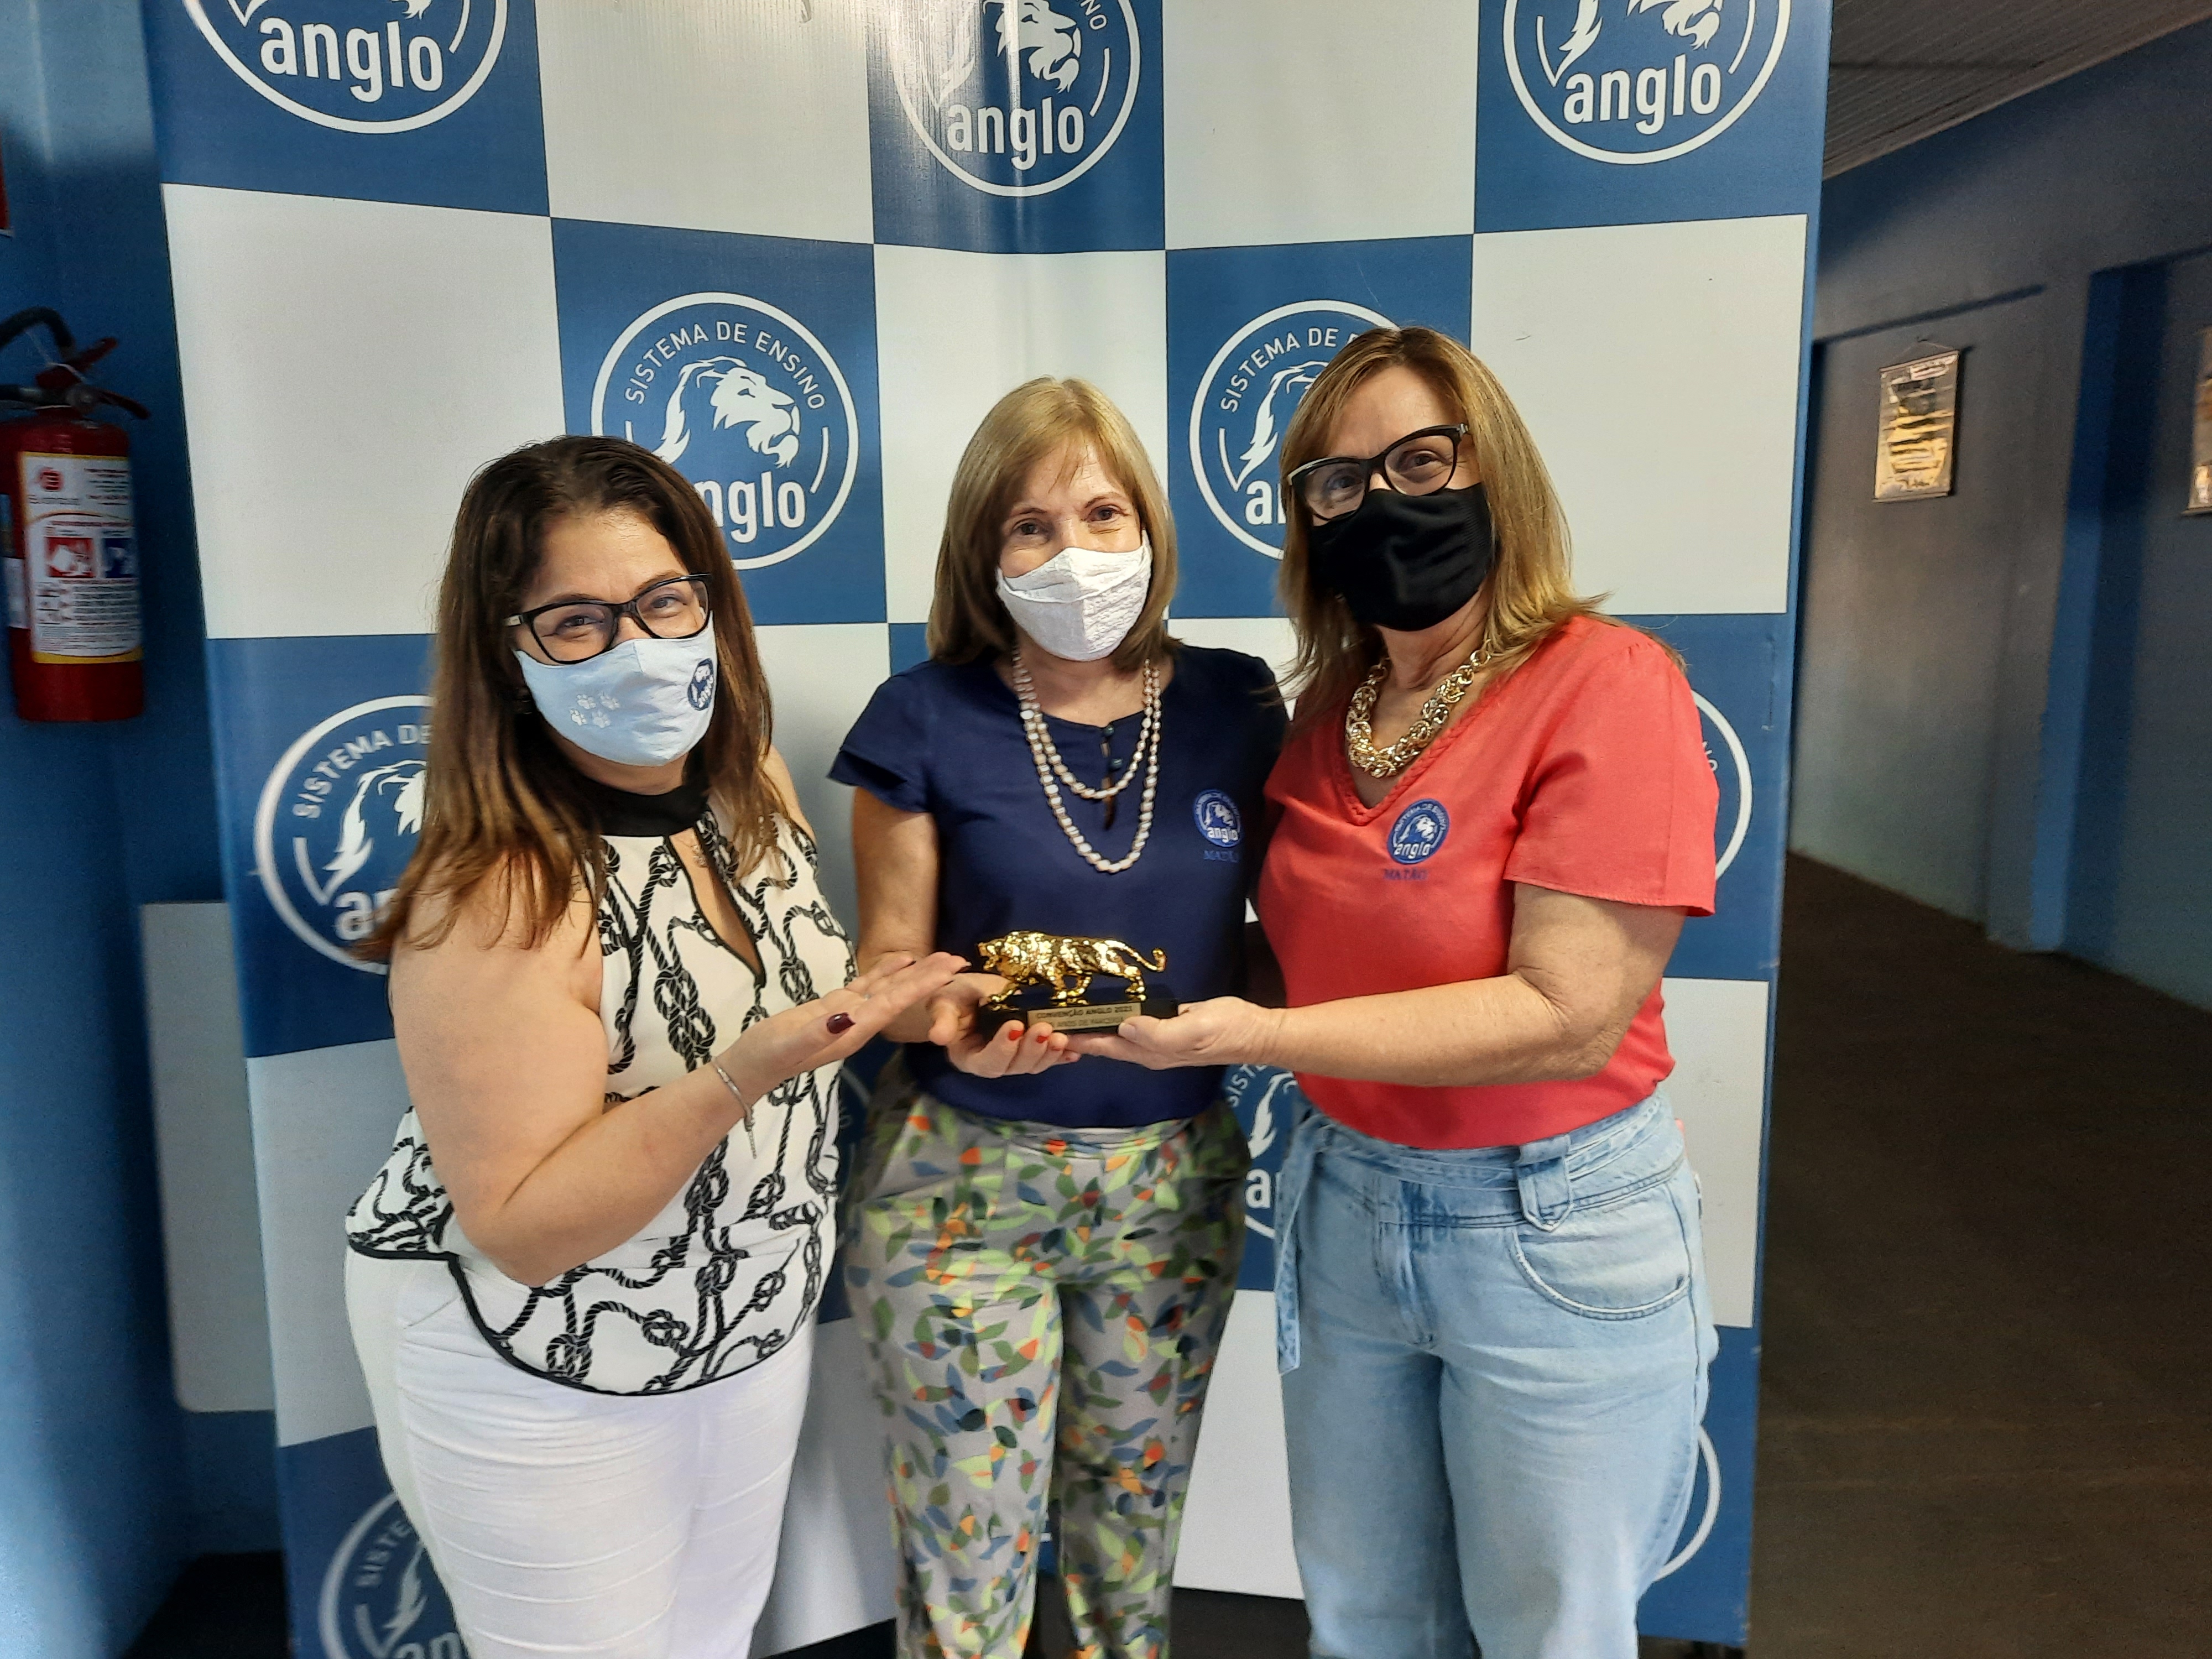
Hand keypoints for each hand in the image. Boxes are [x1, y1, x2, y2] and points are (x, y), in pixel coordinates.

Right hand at [718, 951, 965, 1100]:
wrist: (749, 1068)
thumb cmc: (769, 1056)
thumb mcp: (792, 1043)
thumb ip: (819, 1032)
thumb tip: (849, 1016)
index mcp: (855, 1030)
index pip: (897, 1003)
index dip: (924, 985)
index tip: (952, 971)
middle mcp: (859, 1023)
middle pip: (900, 995)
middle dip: (930, 978)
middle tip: (960, 959)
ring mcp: (847, 1015)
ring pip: (887, 989)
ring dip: (914, 974)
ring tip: (941, 957)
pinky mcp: (832, 1008)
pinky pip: (866, 987)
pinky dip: (885, 972)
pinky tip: (901, 960)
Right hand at [929, 972, 1078, 1076]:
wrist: (972, 990)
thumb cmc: (956, 995)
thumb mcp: (945, 1000)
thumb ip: (943, 1017)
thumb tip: (939, 1036)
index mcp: (968, 1056)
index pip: (986, 1061)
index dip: (1001, 1048)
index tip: (1013, 1026)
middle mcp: (992, 1063)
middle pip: (1013, 1067)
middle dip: (1031, 1050)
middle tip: (1044, 1028)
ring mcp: (1013, 1058)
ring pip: (1032, 1065)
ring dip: (1048, 1053)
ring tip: (1061, 1036)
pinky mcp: (1029, 1050)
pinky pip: (1046, 1057)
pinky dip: (1061, 1055)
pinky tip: (1074, 1051)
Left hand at [1062, 996, 1279, 1070]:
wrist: (1253, 1032)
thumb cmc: (1224, 1032)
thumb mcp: (1192, 1031)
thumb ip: (1158, 1032)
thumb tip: (1125, 1025)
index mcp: (1149, 1052)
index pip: (1105, 1046)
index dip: (1078, 1039)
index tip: (1051, 1030)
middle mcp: (1148, 1049)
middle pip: (1106, 1042)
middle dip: (1078, 1034)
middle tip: (1049, 1019)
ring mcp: (1158, 1037)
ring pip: (1117, 1032)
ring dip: (1094, 1025)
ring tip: (1069, 1012)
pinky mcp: (1168, 1024)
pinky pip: (1134, 1021)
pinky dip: (1115, 1015)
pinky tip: (1107, 1006)